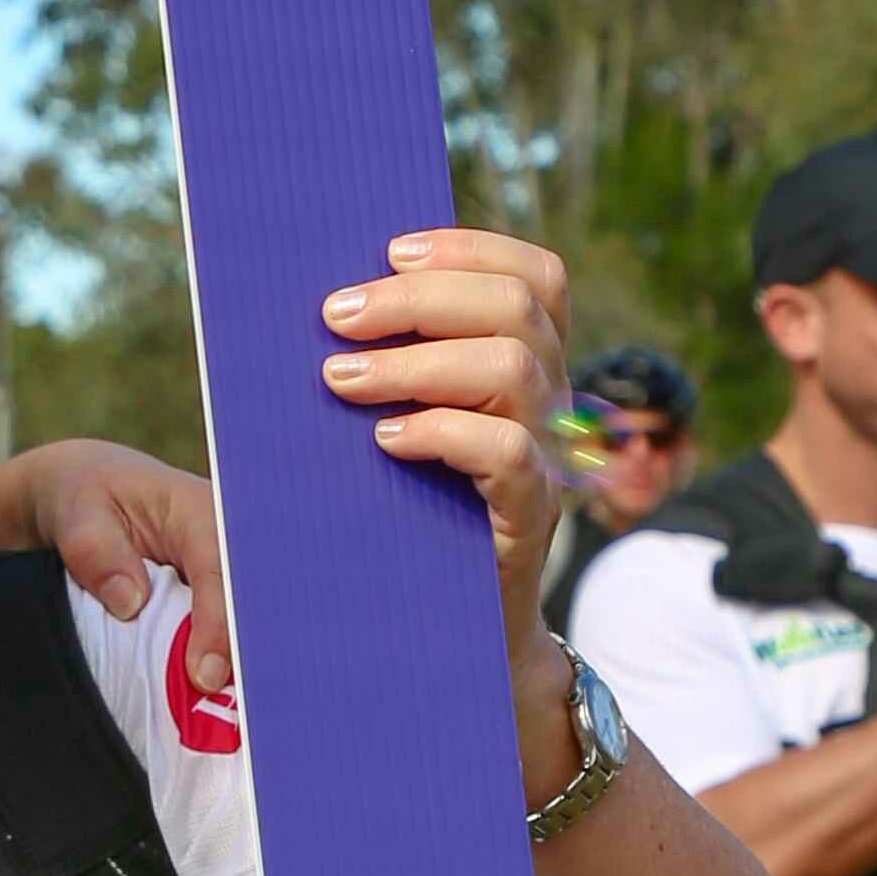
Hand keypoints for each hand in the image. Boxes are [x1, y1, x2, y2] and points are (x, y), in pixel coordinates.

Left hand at [3, 440, 231, 704]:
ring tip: (250, 722)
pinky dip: (240, 674)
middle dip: (251, 657)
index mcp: (201, 512)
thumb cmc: (83, 500)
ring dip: (253, 672)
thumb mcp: (76, 513)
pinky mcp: (226, 601)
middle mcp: (231, 542)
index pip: (220, 572)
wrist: (87, 497)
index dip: (217, 627)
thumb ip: (96, 550)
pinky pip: (242, 638)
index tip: (203, 676)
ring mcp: (233, 574)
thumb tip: (130, 602)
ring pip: (258, 626)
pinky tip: (239, 715)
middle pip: (256, 606)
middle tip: (243, 715)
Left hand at [321, 228, 573, 695]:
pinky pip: (510, 454)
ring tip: (339, 381)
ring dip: (417, 361)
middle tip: (335, 316)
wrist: (448, 627)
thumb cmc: (408, 509)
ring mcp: (548, 457)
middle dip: (419, 298)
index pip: (536, 275)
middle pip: (517, 307)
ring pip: (514, 369)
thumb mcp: (407, 422)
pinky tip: (386, 441)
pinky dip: (443, 433)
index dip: (470, 248)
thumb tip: (326, 309)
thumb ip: (396, 365)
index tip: (389, 250)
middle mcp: (551, 400)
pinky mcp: (530, 516)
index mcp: (530, 363)